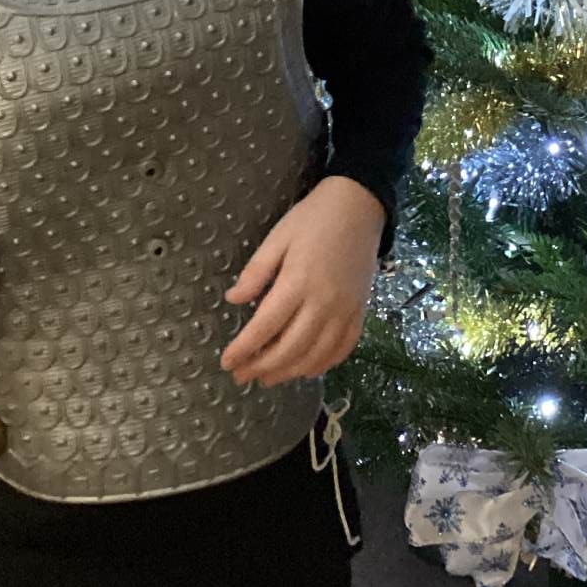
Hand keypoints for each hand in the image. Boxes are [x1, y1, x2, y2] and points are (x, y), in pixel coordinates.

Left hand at [220, 176, 383, 387]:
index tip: (227, 362)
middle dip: (262, 367)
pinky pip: (342, 349)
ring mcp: (345, 311)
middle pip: (289, 348)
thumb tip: (233, 301)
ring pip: (315, 355)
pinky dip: (322, 365)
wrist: (359, 207)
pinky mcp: (360, 313)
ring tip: (267, 378)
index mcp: (297, 282)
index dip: (244, 349)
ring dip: (289, 372)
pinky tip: (305, 370)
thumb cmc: (312, 219)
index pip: (265, 326)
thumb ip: (256, 272)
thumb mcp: (277, 238)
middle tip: (241, 376)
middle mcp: (323, 303)